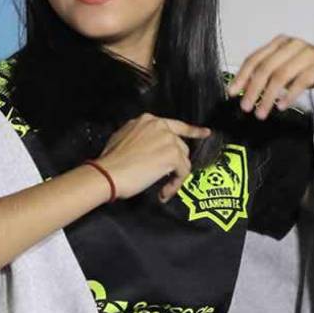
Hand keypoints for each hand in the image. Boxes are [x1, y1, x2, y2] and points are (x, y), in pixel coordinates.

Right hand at [95, 114, 210, 202]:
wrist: (108, 172)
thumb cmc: (110, 160)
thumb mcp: (123, 137)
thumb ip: (141, 137)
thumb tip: (149, 147)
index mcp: (148, 120)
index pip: (175, 124)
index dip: (192, 130)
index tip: (205, 133)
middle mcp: (160, 125)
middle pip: (180, 145)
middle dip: (175, 162)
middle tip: (165, 177)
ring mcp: (168, 139)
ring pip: (183, 159)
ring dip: (175, 175)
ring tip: (162, 188)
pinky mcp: (173, 155)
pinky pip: (183, 172)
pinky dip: (175, 185)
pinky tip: (163, 192)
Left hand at [227, 35, 313, 118]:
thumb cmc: (309, 73)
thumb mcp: (285, 71)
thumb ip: (267, 74)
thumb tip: (242, 89)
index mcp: (280, 43)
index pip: (254, 59)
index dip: (242, 76)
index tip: (232, 92)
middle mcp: (292, 44)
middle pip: (265, 68)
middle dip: (253, 90)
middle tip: (245, 107)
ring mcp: (307, 53)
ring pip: (280, 76)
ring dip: (268, 97)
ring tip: (261, 113)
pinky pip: (299, 82)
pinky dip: (288, 96)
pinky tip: (281, 107)